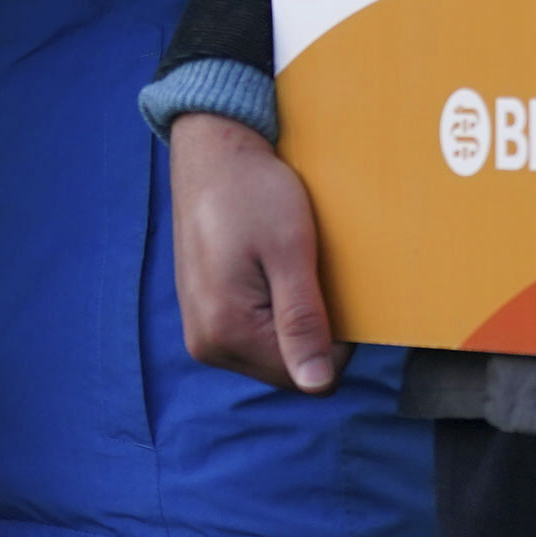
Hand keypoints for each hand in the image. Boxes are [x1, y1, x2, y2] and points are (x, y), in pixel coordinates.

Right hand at [169, 111, 347, 393]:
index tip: (325, 286)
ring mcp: (202, 328)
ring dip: (290, 316)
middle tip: (302, 269)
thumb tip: (317, 385)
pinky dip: (271, 306)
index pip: (308, 377)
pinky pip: (254, 331)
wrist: (212, 151)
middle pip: (288, 368)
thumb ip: (301, 322)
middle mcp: (207, 342)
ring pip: (272, 350)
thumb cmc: (252, 191)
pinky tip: (267, 267)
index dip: (334, 338)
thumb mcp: (289, 252)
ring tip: (282, 264)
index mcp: (225, 332)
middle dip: (308, 327)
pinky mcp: (205, 312)